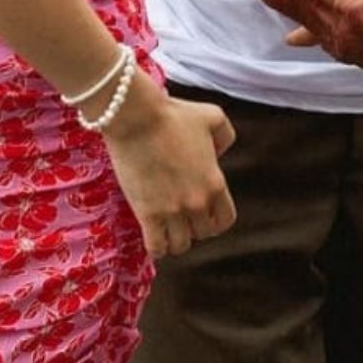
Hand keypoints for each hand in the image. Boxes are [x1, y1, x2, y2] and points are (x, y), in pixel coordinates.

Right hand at [103, 85, 236, 256]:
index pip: (225, 220)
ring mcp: (172, 211)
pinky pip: (156, 248)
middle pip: (202, 234)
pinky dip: (156, 247)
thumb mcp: (212, 117)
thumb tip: (219, 152)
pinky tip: (152, 233)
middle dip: (193, 226)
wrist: (138, 118)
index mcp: (215, 182)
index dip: (215, 218)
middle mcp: (197, 202)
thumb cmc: (173, 114)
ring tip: (166, 226)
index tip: (204, 211)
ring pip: (180, 246)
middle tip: (181, 214)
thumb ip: (225, 136)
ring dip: (174, 238)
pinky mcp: (147, 214)